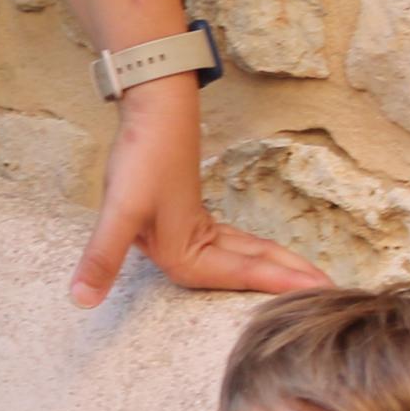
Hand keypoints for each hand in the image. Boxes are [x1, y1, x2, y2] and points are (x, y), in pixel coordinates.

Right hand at [74, 82, 324, 307]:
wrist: (150, 112)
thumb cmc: (142, 156)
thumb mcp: (121, 211)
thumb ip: (102, 258)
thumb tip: (78, 298)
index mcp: (173, 256)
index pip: (235, 275)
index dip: (277, 283)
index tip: (317, 290)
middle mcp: (179, 252)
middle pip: (243, 271)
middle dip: (285, 279)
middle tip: (331, 289)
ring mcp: (184, 235)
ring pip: (242, 258)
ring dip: (275, 266)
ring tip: (312, 277)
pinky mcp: (188, 218)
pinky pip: (233, 244)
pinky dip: (256, 251)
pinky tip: (270, 256)